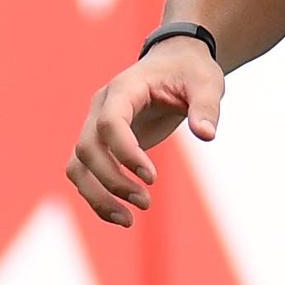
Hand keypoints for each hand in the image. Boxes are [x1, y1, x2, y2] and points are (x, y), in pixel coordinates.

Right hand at [69, 42, 223, 226]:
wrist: (174, 63)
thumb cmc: (190, 71)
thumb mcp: (206, 82)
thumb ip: (206, 106)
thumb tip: (207, 134)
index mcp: (123, 89)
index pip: (110, 122)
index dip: (125, 152)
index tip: (152, 178)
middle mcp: (101, 107)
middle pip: (87, 148)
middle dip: (112, 180)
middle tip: (146, 202)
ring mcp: (96, 126)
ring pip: (78, 166)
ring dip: (97, 196)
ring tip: (128, 221)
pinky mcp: (102, 144)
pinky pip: (86, 174)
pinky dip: (98, 197)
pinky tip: (122, 217)